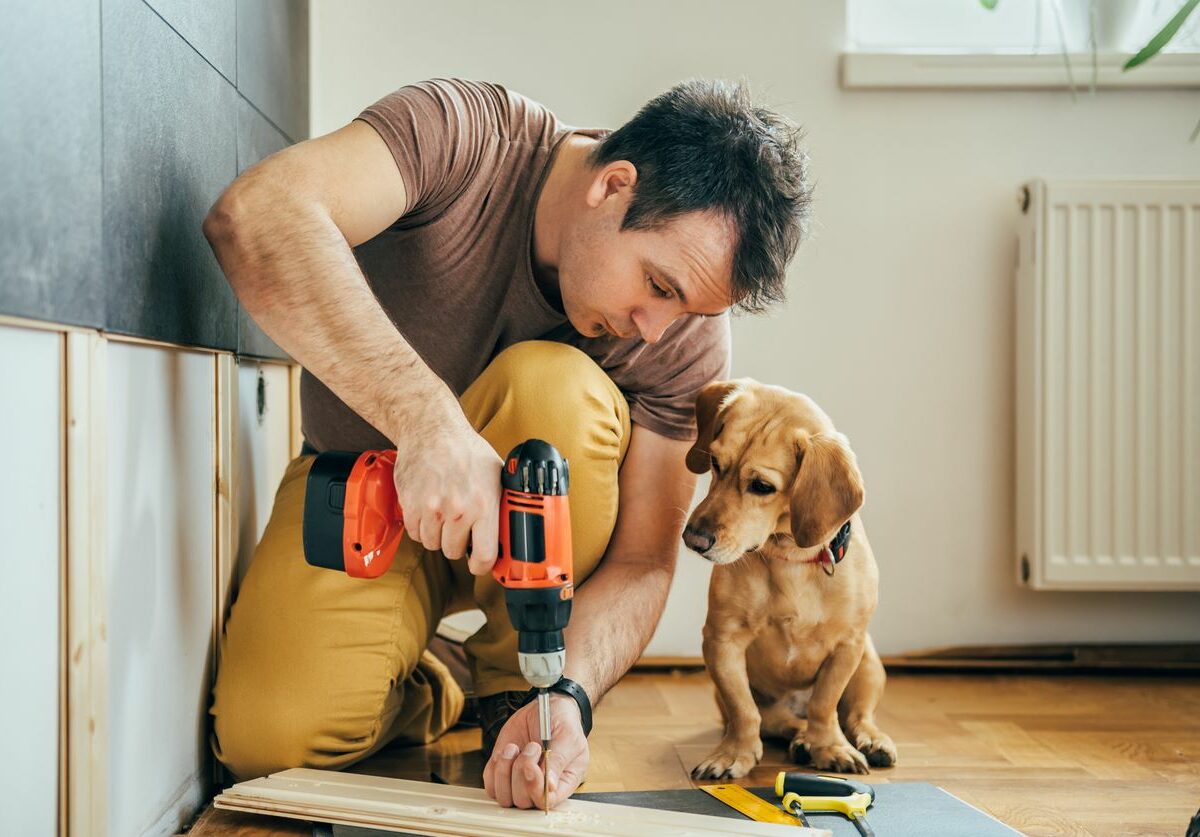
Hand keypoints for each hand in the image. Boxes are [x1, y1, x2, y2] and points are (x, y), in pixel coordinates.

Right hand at [392, 413, 502, 574]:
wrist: (432, 430)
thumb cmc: (466, 450)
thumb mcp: (497, 473)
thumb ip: (503, 503)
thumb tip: (513, 527)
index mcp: (483, 505)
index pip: (483, 555)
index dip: (482, 566)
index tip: (479, 564)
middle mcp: (457, 510)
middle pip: (454, 552)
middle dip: (458, 544)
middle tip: (460, 528)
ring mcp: (431, 509)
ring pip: (432, 544)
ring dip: (438, 535)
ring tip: (443, 515)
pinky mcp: (410, 505)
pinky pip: (414, 533)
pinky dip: (420, 527)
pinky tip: (428, 511)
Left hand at [483, 693, 588, 809]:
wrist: (546, 708)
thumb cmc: (563, 723)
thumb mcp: (567, 738)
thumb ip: (558, 761)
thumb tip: (549, 787)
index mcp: (562, 784)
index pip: (545, 802)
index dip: (535, 789)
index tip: (532, 766)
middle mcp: (539, 787)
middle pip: (522, 801)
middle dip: (521, 772)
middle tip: (532, 747)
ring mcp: (519, 782)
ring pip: (504, 796)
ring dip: (505, 770)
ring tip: (517, 748)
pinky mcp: (503, 773)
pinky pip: (491, 784)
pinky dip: (495, 767)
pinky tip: (508, 750)